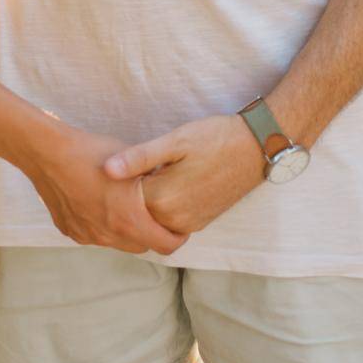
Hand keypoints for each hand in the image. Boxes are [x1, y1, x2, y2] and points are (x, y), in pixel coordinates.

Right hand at [24, 123, 188, 257]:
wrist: (48, 153)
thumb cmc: (93, 152)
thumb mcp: (133, 160)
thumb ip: (154, 178)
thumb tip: (172, 182)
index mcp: (129, 221)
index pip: (166, 246)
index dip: (178, 237)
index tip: (179, 225)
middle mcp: (109, 236)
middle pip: (142, 246)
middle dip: (151, 232)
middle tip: (153, 212)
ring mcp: (88, 236)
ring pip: (117, 241)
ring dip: (125, 229)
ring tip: (123, 204)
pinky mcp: (71, 232)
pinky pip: (95, 234)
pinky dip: (102, 224)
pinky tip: (97, 201)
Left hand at [102, 114, 266, 236]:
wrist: (255, 149)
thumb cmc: (214, 138)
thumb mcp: (175, 141)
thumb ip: (139, 158)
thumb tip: (106, 170)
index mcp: (162, 199)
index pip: (123, 198)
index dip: (118, 179)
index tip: (116, 160)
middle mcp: (173, 220)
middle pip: (136, 211)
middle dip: (129, 192)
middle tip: (134, 165)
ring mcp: (188, 225)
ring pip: (153, 218)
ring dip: (146, 200)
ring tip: (151, 171)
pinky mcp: (199, 223)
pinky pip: (169, 221)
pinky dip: (162, 206)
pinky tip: (166, 181)